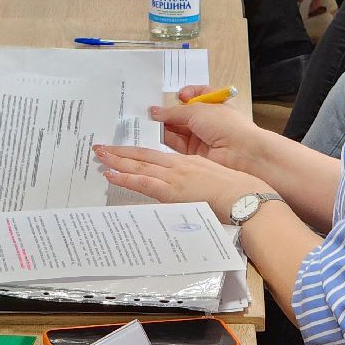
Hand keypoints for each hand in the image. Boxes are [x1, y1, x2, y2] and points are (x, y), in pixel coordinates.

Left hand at [93, 142, 273, 220]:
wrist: (245, 196)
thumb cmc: (238, 193)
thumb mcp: (214, 183)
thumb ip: (198, 186)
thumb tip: (190, 195)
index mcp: (189, 163)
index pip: (156, 156)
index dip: (137, 154)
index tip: (123, 151)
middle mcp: (179, 166)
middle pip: (143, 156)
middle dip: (121, 152)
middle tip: (101, 147)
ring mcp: (175, 176)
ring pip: (139, 166)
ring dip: (117, 161)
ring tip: (99, 156)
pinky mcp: (173, 189)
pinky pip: (143, 182)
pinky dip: (126, 178)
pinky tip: (111, 175)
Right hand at [152, 90, 268, 171]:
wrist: (241, 152)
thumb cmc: (229, 126)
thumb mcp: (198, 110)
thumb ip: (174, 111)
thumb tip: (156, 111)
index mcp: (215, 104)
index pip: (197, 95)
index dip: (186, 94)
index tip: (179, 96)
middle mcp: (208, 120)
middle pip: (183, 114)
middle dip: (168, 113)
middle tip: (152, 113)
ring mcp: (202, 136)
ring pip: (178, 129)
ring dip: (164, 126)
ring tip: (150, 123)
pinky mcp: (196, 152)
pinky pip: (177, 143)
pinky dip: (166, 139)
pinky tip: (156, 134)